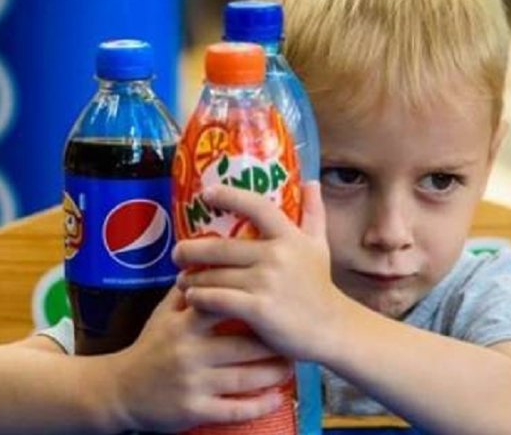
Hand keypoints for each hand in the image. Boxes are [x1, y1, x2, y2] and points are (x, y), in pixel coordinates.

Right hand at [108, 287, 291, 431]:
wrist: (118, 390)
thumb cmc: (150, 346)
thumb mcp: (163, 314)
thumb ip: (190, 290)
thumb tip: (216, 258)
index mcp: (185, 324)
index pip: (225, 306)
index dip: (256, 304)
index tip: (281, 302)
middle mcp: (189, 352)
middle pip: (244, 346)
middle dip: (274, 344)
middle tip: (294, 339)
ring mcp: (192, 383)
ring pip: (245, 379)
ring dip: (274, 374)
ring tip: (290, 365)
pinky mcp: (194, 411)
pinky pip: (234, 410)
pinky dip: (259, 405)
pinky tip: (276, 398)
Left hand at [173, 181, 350, 362]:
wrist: (332, 328)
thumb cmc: (320, 286)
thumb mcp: (320, 246)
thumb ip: (314, 213)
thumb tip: (311, 182)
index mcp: (289, 237)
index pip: (256, 207)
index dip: (230, 196)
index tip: (207, 194)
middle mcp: (277, 255)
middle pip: (221, 247)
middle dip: (192, 250)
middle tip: (178, 253)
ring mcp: (266, 282)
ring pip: (214, 275)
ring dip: (192, 279)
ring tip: (182, 281)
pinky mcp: (258, 309)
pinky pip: (217, 299)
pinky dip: (199, 298)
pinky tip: (191, 299)